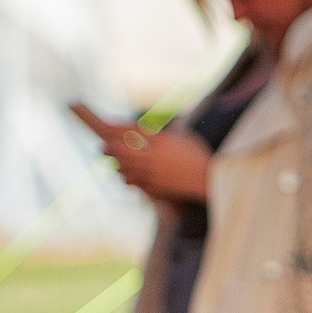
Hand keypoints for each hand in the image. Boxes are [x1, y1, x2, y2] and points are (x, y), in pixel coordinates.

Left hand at [97, 120, 212, 202]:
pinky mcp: (155, 187)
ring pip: (126, 168)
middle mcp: (154, 157)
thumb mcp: (182, 137)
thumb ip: (160, 136)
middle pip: (123, 150)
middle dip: (110, 147)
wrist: (209, 179)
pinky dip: (128, 178)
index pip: (132, 130)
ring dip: (117, 164)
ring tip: (113, 161)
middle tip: (102, 146)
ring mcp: (153, 173)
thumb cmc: (197, 155)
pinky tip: (126, 176)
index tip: (105, 124)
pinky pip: (135, 182)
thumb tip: (141, 134)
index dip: (116, 127)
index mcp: (161, 141)